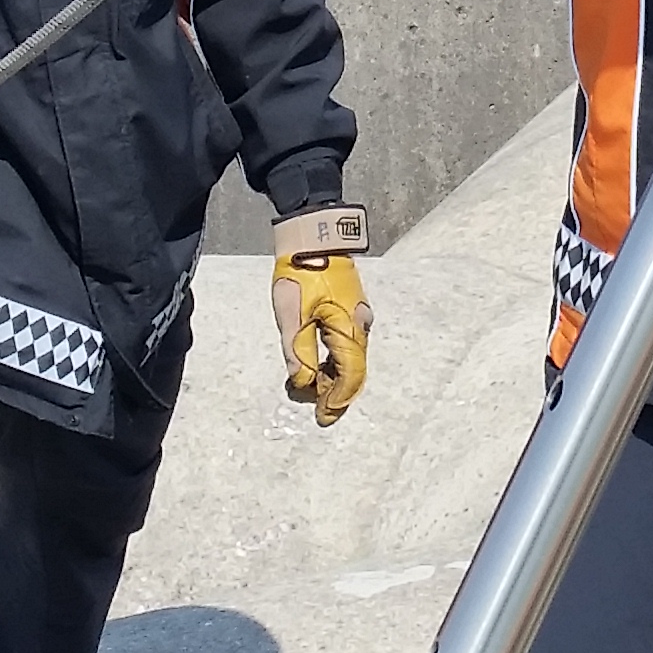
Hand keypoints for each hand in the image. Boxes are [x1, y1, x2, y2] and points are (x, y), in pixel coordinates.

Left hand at [270, 210, 370, 425]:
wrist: (313, 234)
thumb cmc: (300, 273)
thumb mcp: (292, 315)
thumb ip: (296, 352)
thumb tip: (302, 384)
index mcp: (349, 329)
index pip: (349, 377)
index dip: (337, 400)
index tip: (324, 417)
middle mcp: (360, 325)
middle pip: (352, 369)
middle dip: (335, 391)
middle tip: (316, 407)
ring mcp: (359, 314)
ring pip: (350, 355)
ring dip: (334, 374)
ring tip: (313, 387)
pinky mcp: (352, 305)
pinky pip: (348, 341)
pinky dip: (335, 357)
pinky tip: (319, 360)